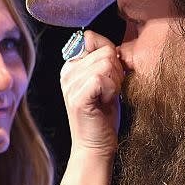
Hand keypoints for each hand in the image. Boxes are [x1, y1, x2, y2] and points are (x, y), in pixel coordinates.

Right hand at [57, 30, 122, 184]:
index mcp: (71, 65)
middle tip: (110, 91)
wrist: (96, 146)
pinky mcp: (77, 96)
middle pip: (105, 51)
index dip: (110, 54)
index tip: (110, 76)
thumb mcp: (106, 82)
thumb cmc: (103, 115)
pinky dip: (112, 90)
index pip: (93, 38)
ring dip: (116, 82)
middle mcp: (67, 72)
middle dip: (116, 71)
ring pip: (106, 64)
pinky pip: (103, 79)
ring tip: (108, 97)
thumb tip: (113, 46)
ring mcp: (70, 84)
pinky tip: (106, 102)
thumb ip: (106, 62)